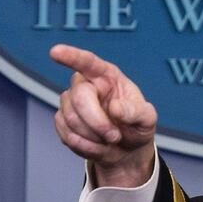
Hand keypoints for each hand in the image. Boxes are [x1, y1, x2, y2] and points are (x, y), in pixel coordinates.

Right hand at [50, 44, 157, 187]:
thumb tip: (115, 107)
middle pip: (79, 98)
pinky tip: (98, 145)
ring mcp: (71, 103)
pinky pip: (66, 135)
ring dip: (94, 137)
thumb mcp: (147, 119)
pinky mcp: (62, 121)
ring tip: (110, 139)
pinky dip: (85, 146)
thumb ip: (136, 111)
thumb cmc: (137, 126)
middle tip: (114, 136)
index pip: (87, 62)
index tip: (55, 51)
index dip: (71, 56)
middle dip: (97, 122)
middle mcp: (86, 85)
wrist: (126, 149)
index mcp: (107, 76)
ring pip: (71, 119)